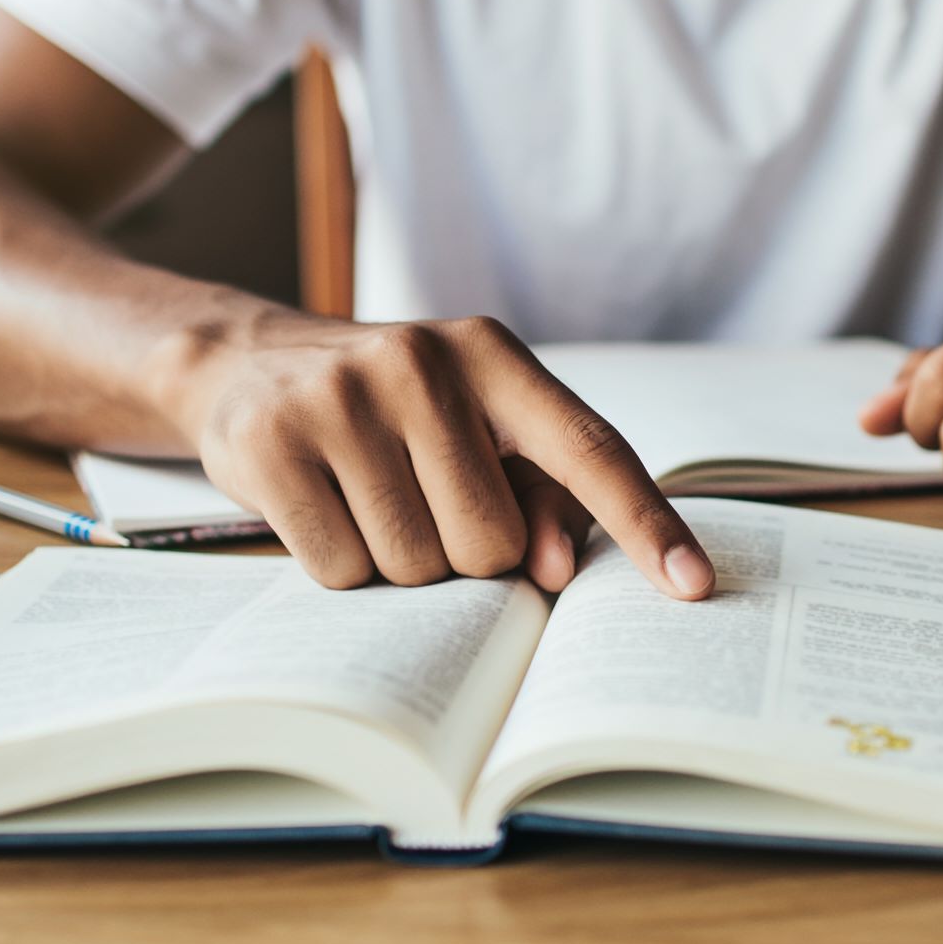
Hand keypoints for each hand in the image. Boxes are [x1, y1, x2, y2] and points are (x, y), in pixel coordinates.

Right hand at [156, 308, 712, 596]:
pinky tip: (323, 509)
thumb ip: (541, 493)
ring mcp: (340, 398)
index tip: (695, 587)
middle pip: (493, 543)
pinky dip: (341, 568)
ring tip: (369, 502)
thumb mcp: (475, 424)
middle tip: (424, 506)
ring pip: (417, 565)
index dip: (646, 523)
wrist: (247, 362)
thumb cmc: (394, 412)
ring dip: (402, 567)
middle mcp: (420, 363)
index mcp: (492, 357)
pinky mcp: (270, 443)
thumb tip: (554, 571)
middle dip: (468, 558)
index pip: (589, 448)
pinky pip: (341, 570)